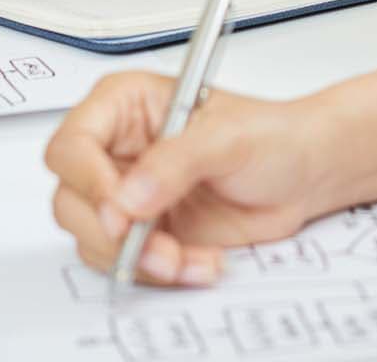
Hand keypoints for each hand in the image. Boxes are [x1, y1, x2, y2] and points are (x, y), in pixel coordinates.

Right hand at [45, 71, 343, 285]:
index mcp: (129, 105)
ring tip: (184, 257)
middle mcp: (119, 149)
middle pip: (72, 198)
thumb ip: (177, 161)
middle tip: (153, 244)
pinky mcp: (144, 231)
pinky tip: (197, 263)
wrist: (304, 174)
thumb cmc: (272, 135)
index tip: (120, 210)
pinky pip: (125, 262)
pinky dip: (157, 272)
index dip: (87, 179)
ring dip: (137, 258)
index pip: (74, 141)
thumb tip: (129, 195)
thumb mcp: (230, 137)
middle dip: (111, 231)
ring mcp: (129, 194)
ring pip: (94, 237)